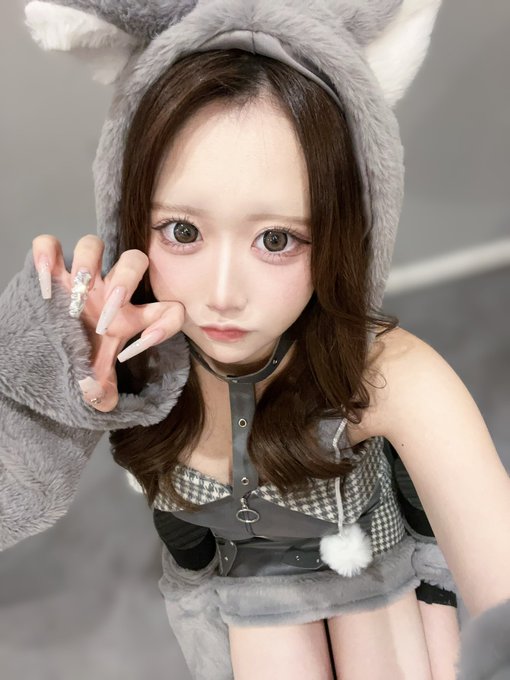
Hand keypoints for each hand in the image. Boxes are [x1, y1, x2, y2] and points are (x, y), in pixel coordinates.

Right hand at [32, 234, 184, 411]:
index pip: (168, 309)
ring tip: (78, 295)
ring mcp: (81, 278)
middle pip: (134, 260)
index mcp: (131, 316)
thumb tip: (104, 401)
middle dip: (125, 280)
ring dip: (88, 264)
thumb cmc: (79, 359)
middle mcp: (110, 290)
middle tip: (108, 312)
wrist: (47, 351)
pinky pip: (49, 245)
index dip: (167, 321)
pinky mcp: (50, 271)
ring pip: (93, 244)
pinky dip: (45, 255)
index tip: (147, 339)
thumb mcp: (94, 376)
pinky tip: (45, 281)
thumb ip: (102, 389)